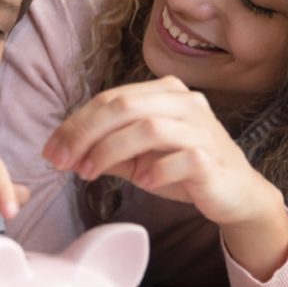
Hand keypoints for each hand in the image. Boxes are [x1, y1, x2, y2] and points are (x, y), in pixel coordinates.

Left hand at [42, 76, 270, 227]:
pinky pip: (179, 157)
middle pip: (124, 105)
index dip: (76, 123)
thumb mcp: (140, 157)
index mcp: (165, 92)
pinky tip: (142, 182)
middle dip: (85, 133)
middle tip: (62, 162)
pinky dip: (154, 170)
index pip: (111, 98)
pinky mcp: (212, 157)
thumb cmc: (185, 171)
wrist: (236, 194)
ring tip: (90, 174)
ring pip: (148, 127)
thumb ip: (108, 149)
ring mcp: (201, 127)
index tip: (51, 150)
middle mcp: (185, 102)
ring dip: (110, 151)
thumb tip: (65, 152)